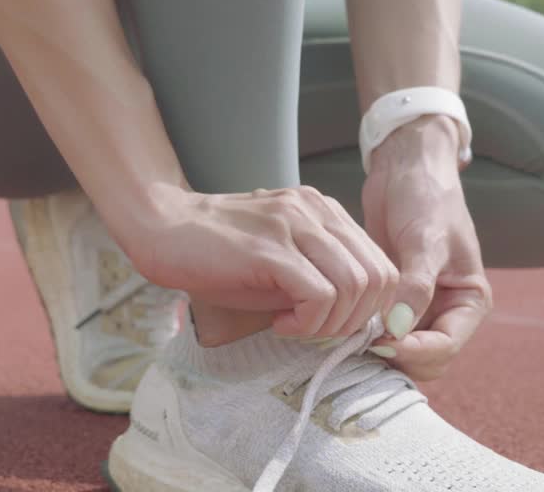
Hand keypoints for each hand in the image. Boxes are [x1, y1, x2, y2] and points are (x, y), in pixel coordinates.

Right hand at [123, 183, 399, 338]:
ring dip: (330, 323)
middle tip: (316, 331)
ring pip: (355, 285)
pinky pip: (320, 294)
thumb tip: (355, 321)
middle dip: (356, 320)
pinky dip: (308, 322)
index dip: (369, 309)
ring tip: (294, 327)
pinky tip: (280, 324)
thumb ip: (321, 279)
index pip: (382, 266)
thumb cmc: (217, 253)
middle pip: (379, 277)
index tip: (333, 325)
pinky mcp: (270, 248)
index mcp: (324, 212)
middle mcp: (316, 211)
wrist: (160, 226)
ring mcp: (294, 225)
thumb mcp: (281, 263)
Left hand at [361, 115, 492, 380]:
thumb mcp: (425, 238)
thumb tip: (397, 330)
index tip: (382, 341)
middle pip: (424, 361)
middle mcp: (446, 312)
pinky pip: (378, 333)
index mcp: (468, 301)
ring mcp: (417, 310)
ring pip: (399, 352)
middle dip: (395, 357)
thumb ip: (415, 286)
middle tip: (358, 340)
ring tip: (346, 332)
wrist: (406, 168)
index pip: (446, 347)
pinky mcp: (390, 301)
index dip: (414, 351)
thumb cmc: (426, 196)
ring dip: (376, 350)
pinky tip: (340, 321)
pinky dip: (362, 334)